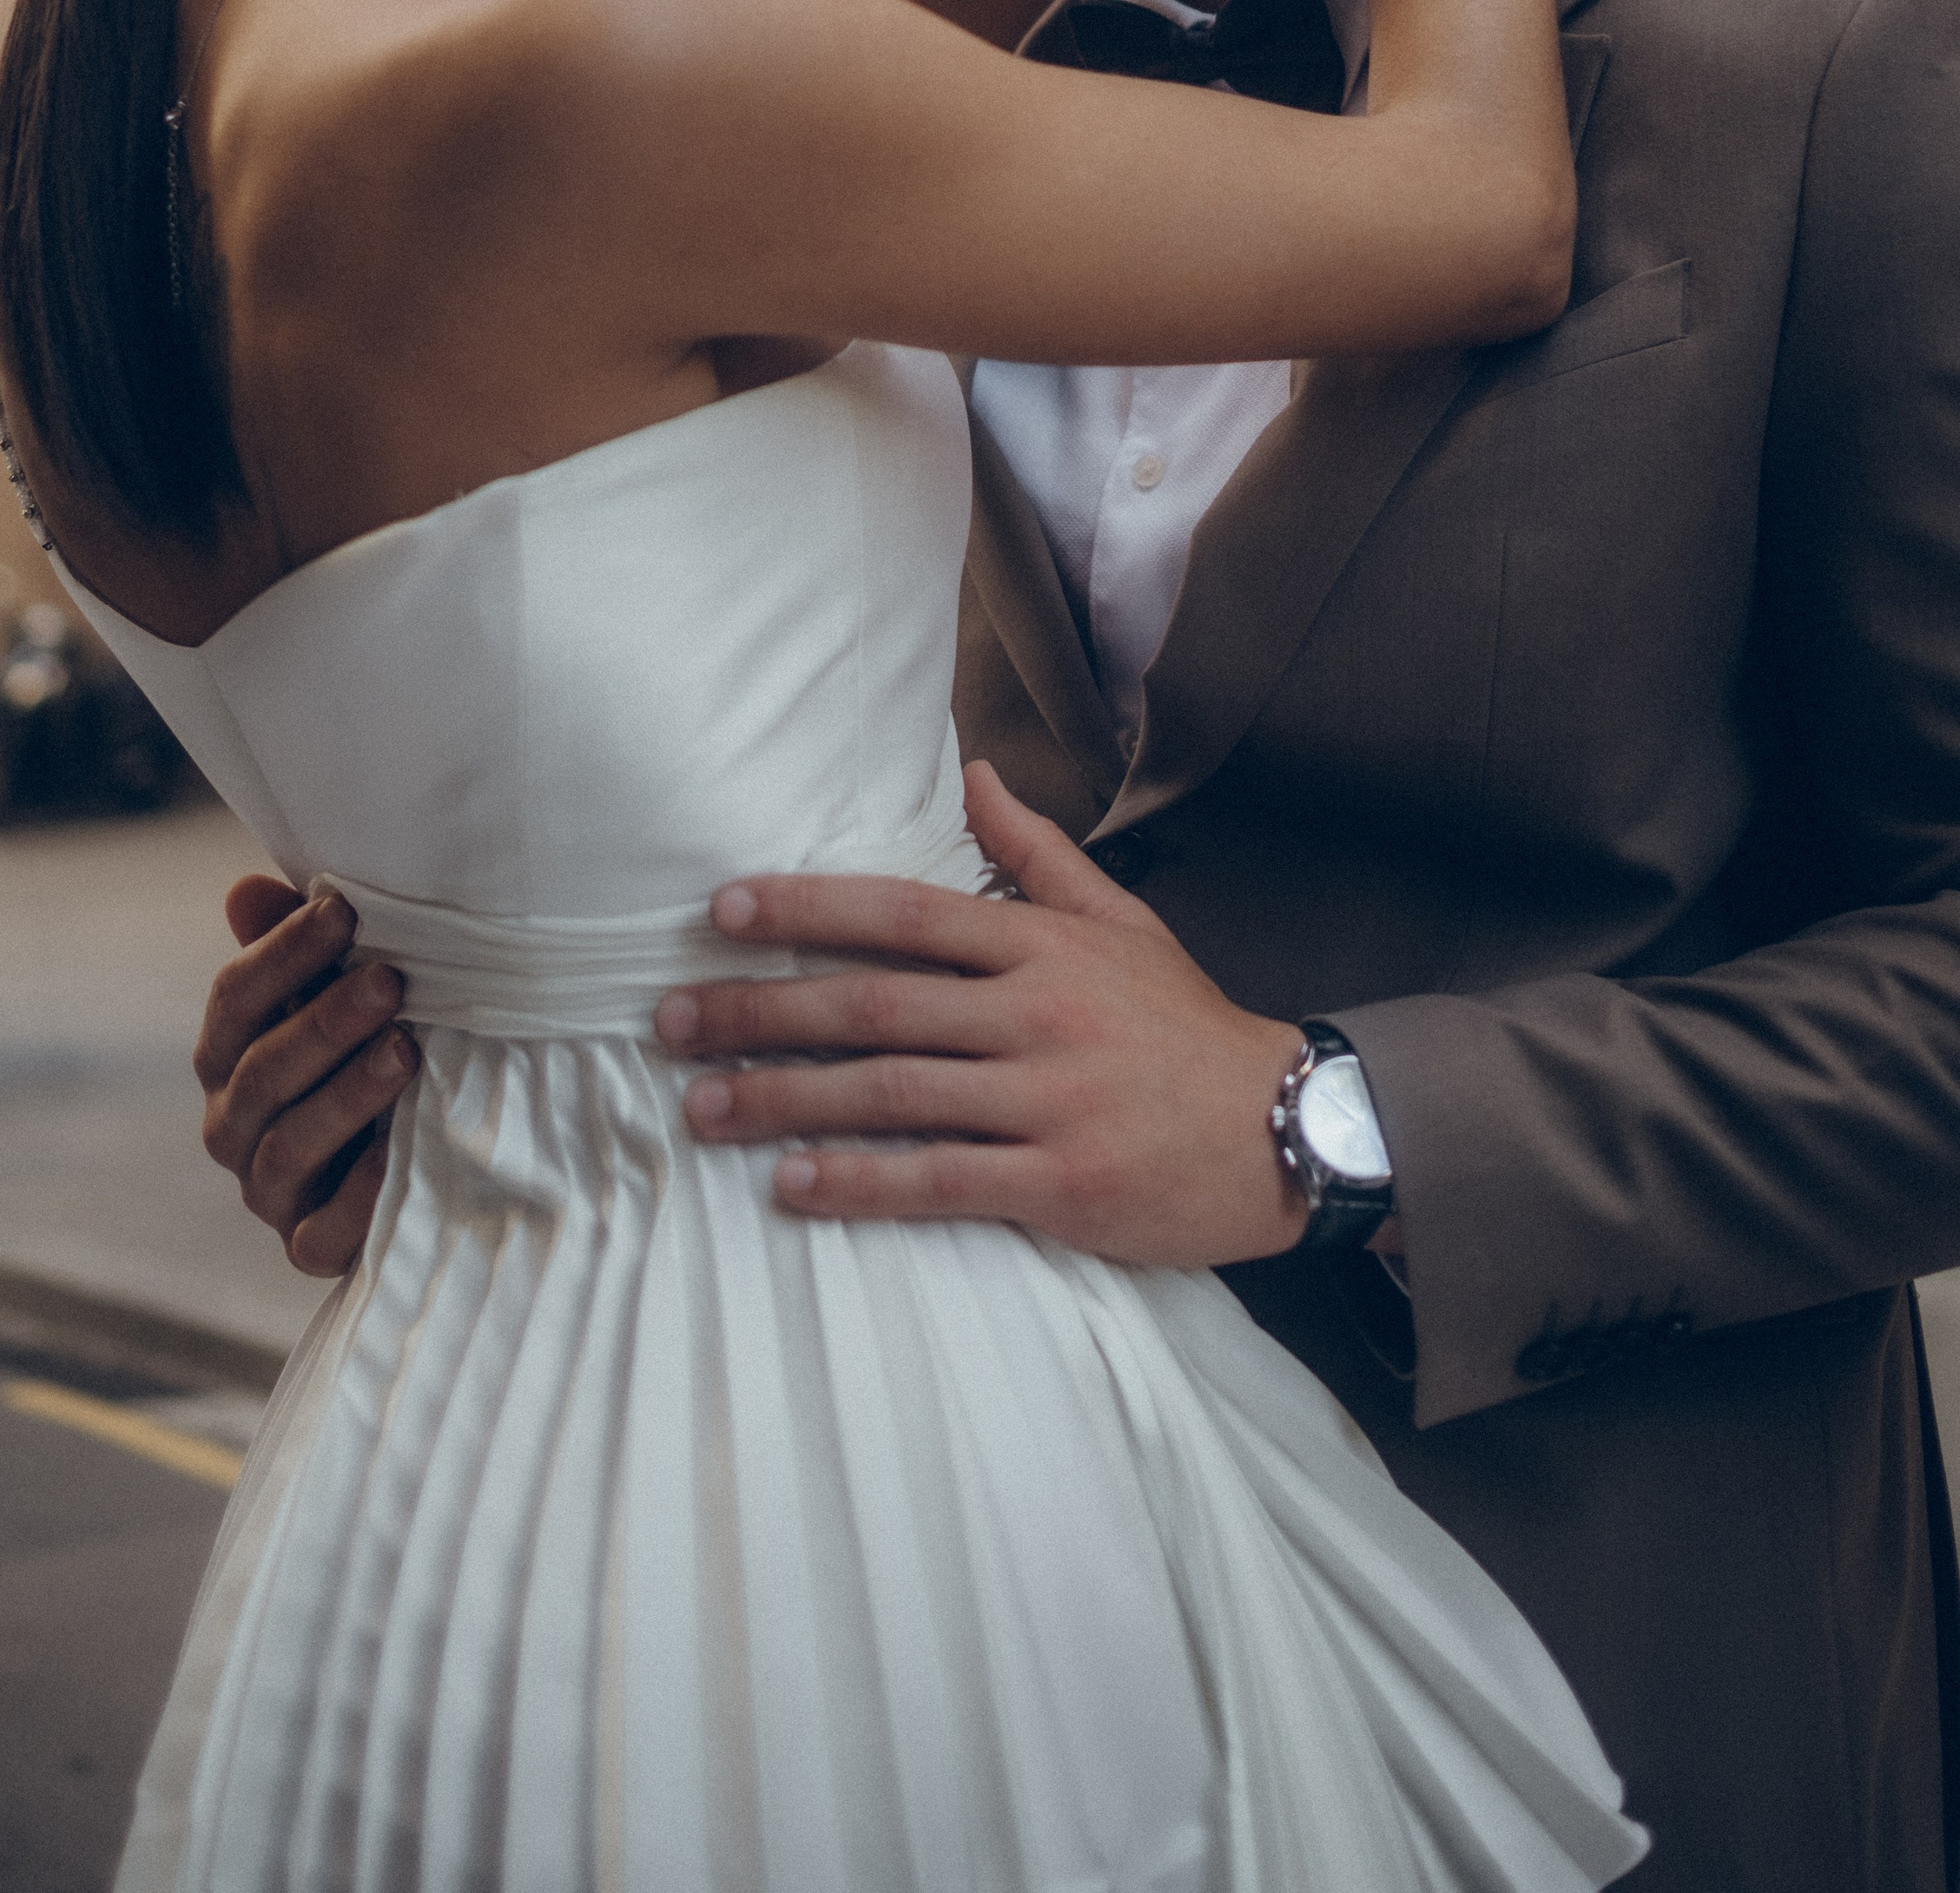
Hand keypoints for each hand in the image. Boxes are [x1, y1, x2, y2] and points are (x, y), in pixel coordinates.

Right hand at [194, 877, 415, 1275]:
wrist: (416, 1166)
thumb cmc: (366, 1054)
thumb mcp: (339, 998)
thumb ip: (296, 950)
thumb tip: (245, 890)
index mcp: (230, 1056)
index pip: (234, 1001)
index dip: (283, 953)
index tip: (344, 911)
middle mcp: (234, 1125)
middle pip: (262, 1072)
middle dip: (325, 1022)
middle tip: (389, 981)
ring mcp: (270, 1192)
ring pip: (288, 1145)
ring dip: (347, 1094)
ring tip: (406, 1050)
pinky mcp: (310, 1248)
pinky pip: (322, 1231)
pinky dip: (359, 1194)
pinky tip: (397, 1152)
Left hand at [654, 762, 1308, 1268]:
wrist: (1288, 1130)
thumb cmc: (1187, 1028)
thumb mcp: (1121, 921)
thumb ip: (1037, 854)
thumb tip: (972, 775)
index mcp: (1041, 945)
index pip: (902, 912)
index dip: (806, 907)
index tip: (722, 911)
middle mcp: (1035, 1013)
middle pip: (872, 1004)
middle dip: (760, 1010)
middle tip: (671, 1021)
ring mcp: (1046, 1098)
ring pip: (889, 1093)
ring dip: (782, 1100)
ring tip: (702, 1106)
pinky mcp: (1058, 1181)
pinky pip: (938, 1179)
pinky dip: (858, 1182)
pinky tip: (792, 1185)